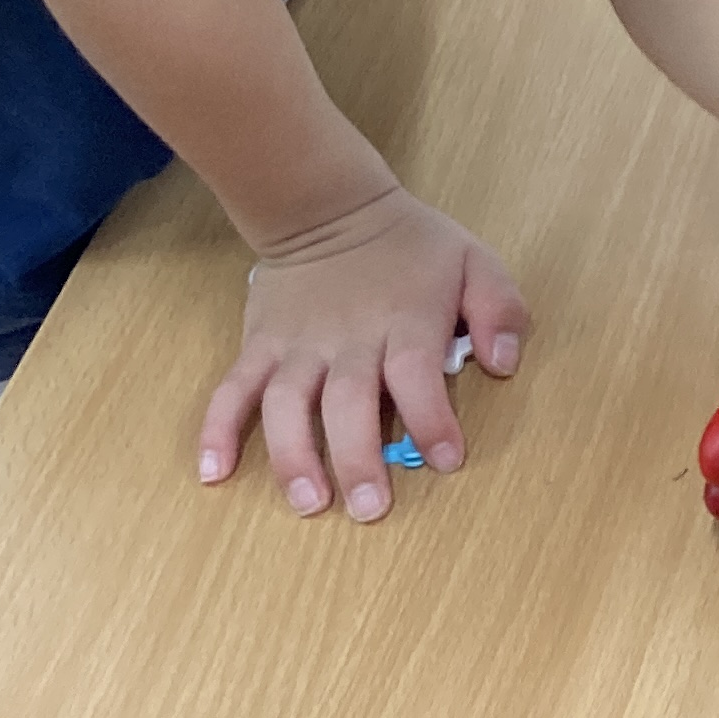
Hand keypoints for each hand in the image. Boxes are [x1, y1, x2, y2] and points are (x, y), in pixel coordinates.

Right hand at [198, 185, 526, 523]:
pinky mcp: (259, 345)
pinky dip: (218, 430)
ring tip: (307, 502)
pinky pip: (231, 389)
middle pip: (348, 402)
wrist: (330, 209)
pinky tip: (214, 471)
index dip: (430, 418)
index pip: (416, 375)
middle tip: (370, 509)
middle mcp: (347, 340)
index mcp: (403, 322)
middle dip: (358, 458)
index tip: (445, 460)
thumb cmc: (411, 247)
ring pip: (287, 403)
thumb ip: (499, 309)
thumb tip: (504, 364)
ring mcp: (297, 346)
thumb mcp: (474, 260)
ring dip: (293, 455)